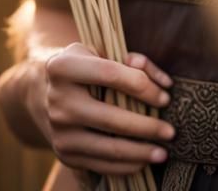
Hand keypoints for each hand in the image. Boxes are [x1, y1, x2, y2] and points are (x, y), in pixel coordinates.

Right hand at [32, 45, 176, 177]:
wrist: (47, 94)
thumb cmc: (86, 68)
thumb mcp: (101, 51)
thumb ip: (133, 60)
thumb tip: (163, 82)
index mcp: (63, 67)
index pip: (110, 75)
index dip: (142, 86)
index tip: (166, 96)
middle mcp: (58, 100)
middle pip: (111, 119)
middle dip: (147, 127)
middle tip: (171, 131)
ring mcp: (59, 131)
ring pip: (108, 148)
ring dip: (140, 153)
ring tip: (163, 153)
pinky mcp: (64, 154)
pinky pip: (100, 165)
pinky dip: (126, 166)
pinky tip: (144, 161)